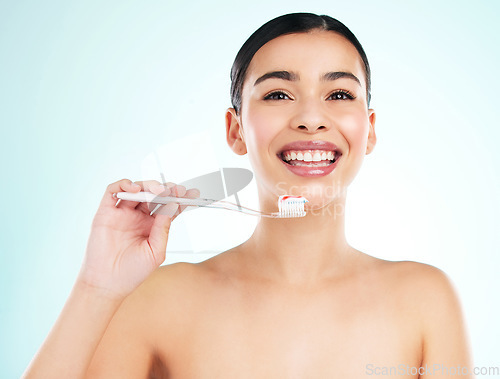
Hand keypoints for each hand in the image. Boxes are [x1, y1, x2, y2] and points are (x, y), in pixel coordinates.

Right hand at [77, 179, 198, 298]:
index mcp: (151, 227)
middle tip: (177, 189)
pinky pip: (113, 191)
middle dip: (167, 190)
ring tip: (159, 190)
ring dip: (149, 185)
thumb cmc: (132, 273)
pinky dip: (124, 184)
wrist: (107, 285)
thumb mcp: (156, 252)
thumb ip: (163, 229)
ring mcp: (122, 214)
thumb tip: (171, 206)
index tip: (193, 193)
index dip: (180, 199)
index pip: (168, 207)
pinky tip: (136, 188)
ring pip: (136, 190)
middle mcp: (138, 217)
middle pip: (153, 195)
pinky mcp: (105, 213)